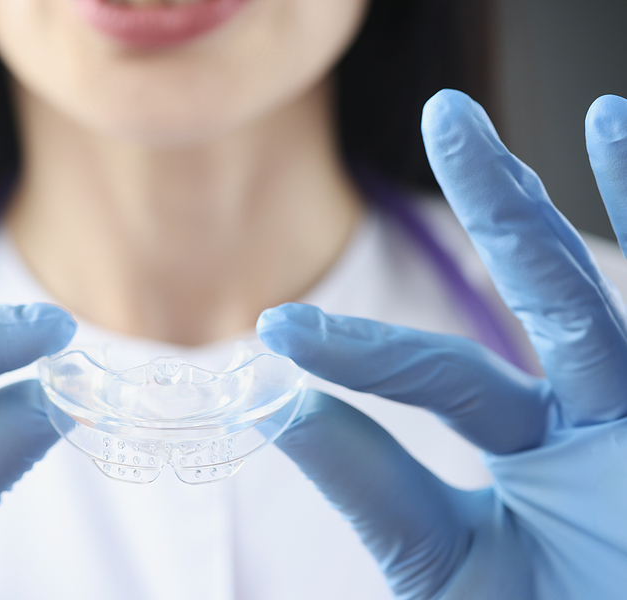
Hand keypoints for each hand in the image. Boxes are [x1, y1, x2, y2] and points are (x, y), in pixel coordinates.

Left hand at [257, 90, 626, 598]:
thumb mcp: (440, 565)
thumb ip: (371, 488)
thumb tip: (275, 406)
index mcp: (523, 450)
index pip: (439, 374)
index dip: (361, 351)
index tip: (278, 331)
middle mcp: (591, 423)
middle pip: (544, 294)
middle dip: (501, 204)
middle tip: (448, 115)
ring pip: (625, 302)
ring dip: (623, 200)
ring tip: (602, 112)